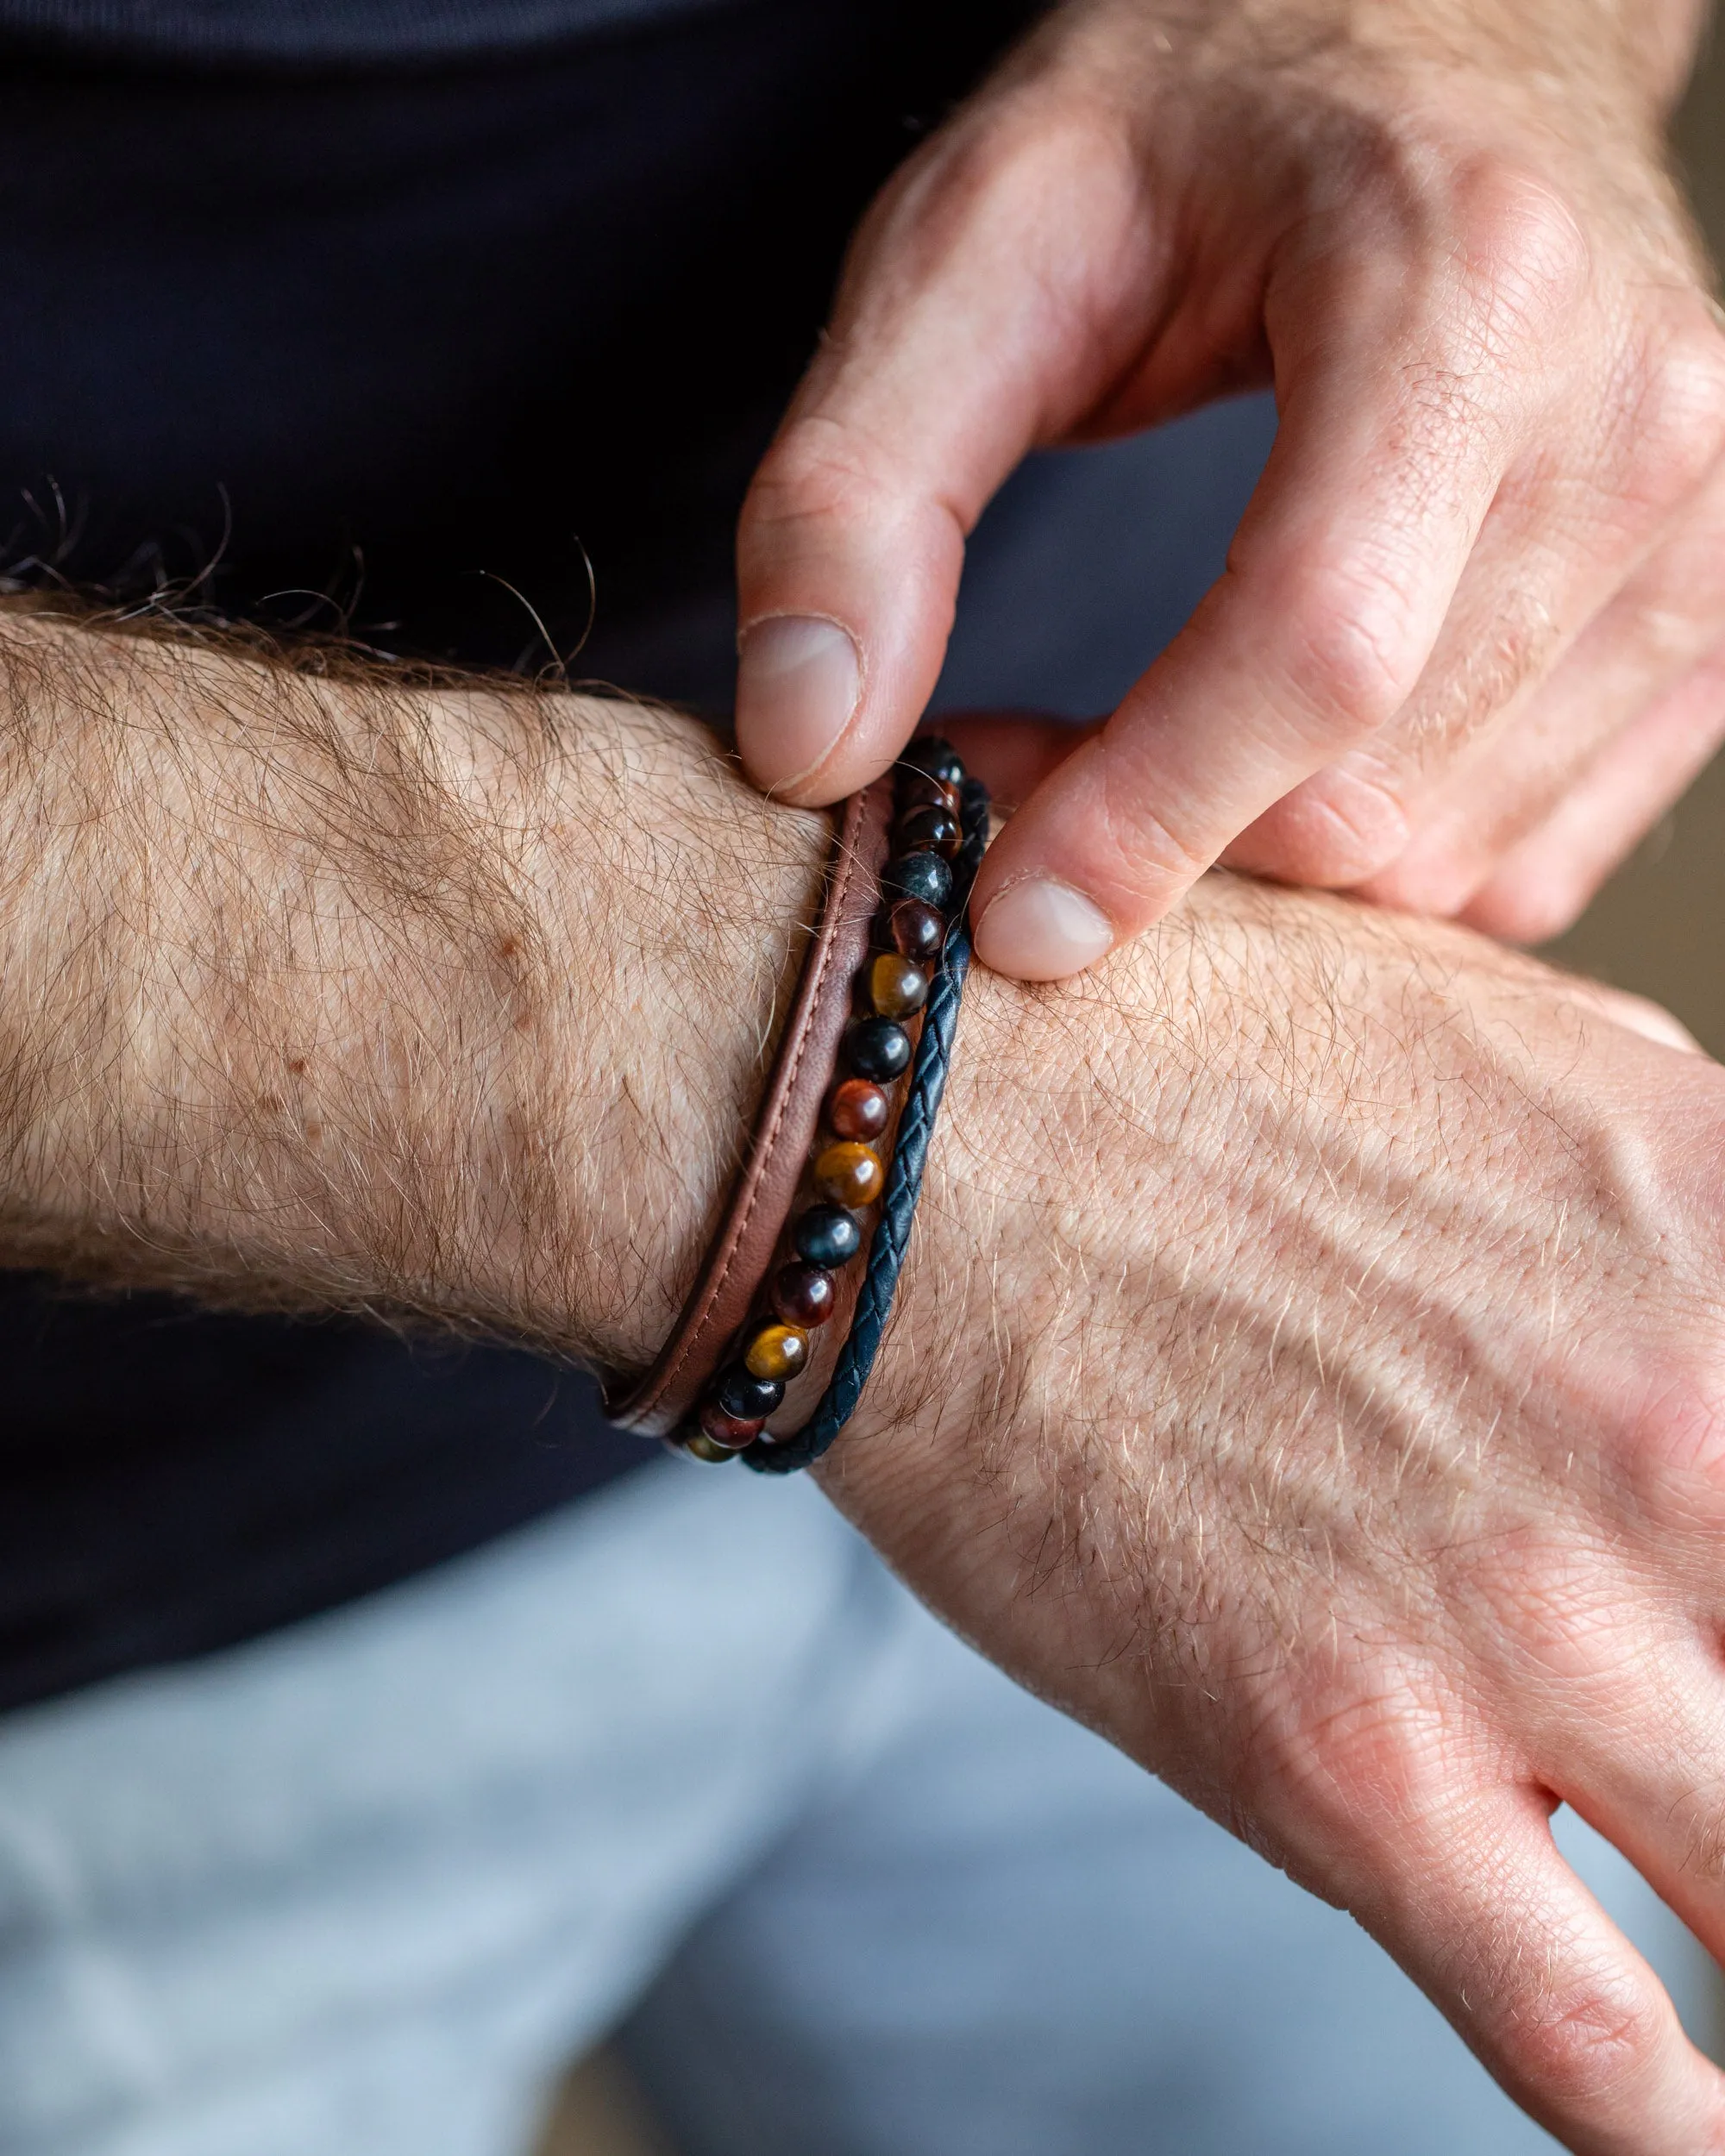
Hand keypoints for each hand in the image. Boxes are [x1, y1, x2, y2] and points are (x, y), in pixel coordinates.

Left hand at [733, 0, 1724, 976]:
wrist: (1446, 49)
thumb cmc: (1207, 127)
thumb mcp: (977, 243)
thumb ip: (860, 487)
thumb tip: (810, 746)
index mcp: (1464, 287)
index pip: (1315, 646)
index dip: (1144, 820)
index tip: (1004, 918)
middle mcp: (1638, 418)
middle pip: (1374, 794)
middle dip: (1167, 835)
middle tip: (1023, 754)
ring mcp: (1707, 533)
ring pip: (1447, 860)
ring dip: (1258, 853)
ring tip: (1146, 731)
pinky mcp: (1713, 622)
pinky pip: (1526, 860)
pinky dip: (1374, 854)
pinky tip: (1280, 751)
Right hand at [823, 833, 1724, 2153]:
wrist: (897, 1126)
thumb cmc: (1164, 1043)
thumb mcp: (1502, 1032)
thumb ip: (1682, 1184)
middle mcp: (1681, 1430)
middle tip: (1724, 1750)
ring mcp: (1527, 1616)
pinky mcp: (1349, 1767)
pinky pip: (1593, 2042)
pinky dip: (1675, 2120)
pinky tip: (1689, 2123)